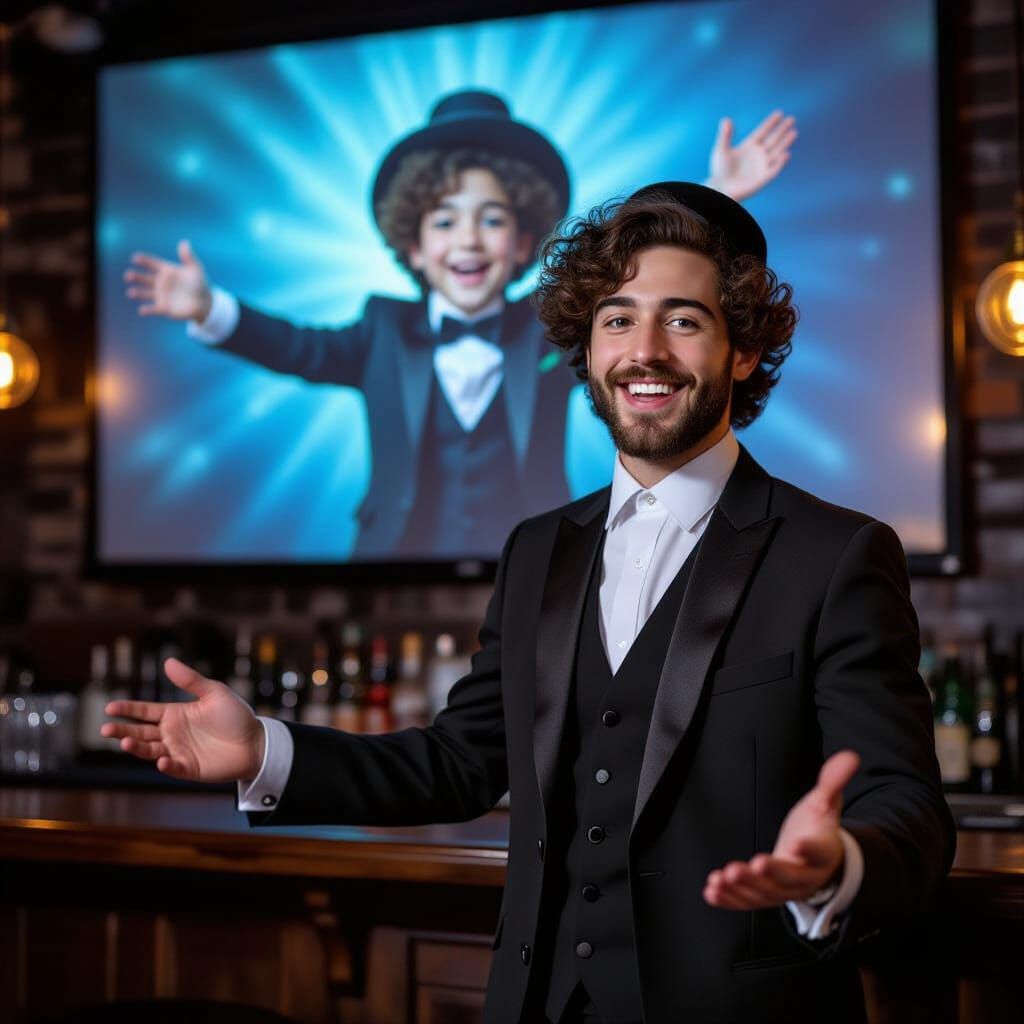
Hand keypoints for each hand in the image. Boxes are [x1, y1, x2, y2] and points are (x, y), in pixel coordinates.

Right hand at [102, 657, 264, 782]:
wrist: (256, 742)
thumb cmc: (235, 715)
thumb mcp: (214, 693)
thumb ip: (191, 680)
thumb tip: (168, 661)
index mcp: (175, 714)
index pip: (145, 711)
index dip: (128, 709)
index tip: (110, 707)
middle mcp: (172, 733)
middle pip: (140, 732)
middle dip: (122, 730)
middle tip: (105, 729)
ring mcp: (178, 752)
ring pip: (150, 750)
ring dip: (137, 747)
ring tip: (126, 742)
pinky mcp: (189, 769)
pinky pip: (172, 767)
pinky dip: (165, 764)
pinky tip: (162, 759)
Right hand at [123, 240, 213, 321]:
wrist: (204, 302)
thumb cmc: (199, 283)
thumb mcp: (195, 268)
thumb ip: (188, 256)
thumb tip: (184, 242)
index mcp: (166, 270)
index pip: (151, 263)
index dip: (143, 260)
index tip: (135, 258)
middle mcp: (160, 282)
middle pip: (145, 278)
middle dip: (136, 276)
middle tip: (128, 276)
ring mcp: (161, 295)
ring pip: (145, 293)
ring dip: (137, 293)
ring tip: (131, 292)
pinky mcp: (164, 308)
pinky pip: (153, 309)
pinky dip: (147, 310)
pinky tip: (142, 310)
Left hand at [703, 750, 858, 909]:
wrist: (816, 861)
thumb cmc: (817, 830)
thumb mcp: (826, 803)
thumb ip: (833, 781)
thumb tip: (849, 757)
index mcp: (823, 852)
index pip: (819, 852)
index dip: (809, 850)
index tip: (798, 844)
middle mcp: (805, 877)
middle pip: (789, 879)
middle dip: (771, 873)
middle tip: (755, 864)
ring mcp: (784, 890)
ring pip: (765, 894)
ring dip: (742, 888)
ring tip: (722, 878)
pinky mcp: (765, 896)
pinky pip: (747, 902)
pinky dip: (730, 899)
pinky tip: (712, 891)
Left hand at [706, 110, 797, 201]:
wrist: (720, 189)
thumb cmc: (719, 170)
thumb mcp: (721, 150)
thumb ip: (725, 135)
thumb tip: (726, 119)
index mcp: (749, 145)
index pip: (763, 131)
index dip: (771, 123)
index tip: (779, 113)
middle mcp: (758, 154)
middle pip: (773, 139)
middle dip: (782, 130)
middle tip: (791, 119)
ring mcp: (762, 165)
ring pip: (777, 151)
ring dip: (785, 142)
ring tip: (793, 132)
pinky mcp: (763, 178)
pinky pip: (774, 169)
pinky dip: (780, 162)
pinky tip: (785, 154)